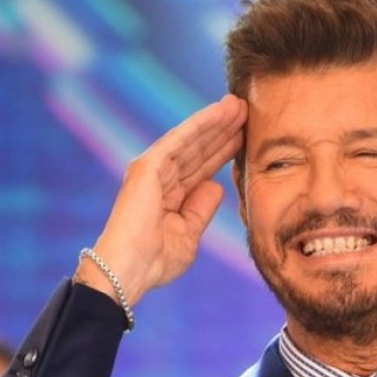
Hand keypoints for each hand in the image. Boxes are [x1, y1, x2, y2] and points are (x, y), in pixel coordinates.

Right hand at [74, 94, 246, 304]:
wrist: (129, 272)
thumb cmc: (154, 261)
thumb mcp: (189, 233)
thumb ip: (201, 208)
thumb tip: (215, 185)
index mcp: (170, 195)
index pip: (202, 167)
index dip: (223, 150)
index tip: (246, 135)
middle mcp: (160, 177)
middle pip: (199, 149)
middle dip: (223, 130)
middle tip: (247, 110)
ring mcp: (152, 170)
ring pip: (191, 139)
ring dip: (216, 121)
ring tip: (239, 104)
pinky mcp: (148, 166)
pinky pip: (180, 139)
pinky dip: (200, 124)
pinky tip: (220, 111)